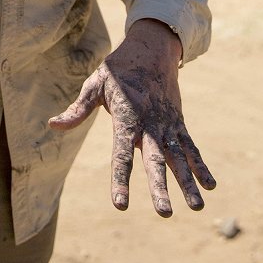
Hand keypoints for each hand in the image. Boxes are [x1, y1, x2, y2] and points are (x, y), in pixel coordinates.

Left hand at [49, 19, 215, 216]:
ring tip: (197, 208)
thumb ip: (77, 110)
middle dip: (160, 187)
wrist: (151, 48)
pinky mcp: (177, 122)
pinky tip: (210, 186)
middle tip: (164, 214)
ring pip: (178, 157)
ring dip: (188, 182)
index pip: (120, 154)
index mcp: (126, 117)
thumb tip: (52, 125)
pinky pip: (190, 147)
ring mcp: (167, 124)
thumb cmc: (117, 70)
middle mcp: (149, 123)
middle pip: (154, 160)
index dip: (120, 179)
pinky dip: (201, 165)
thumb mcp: (94, 85)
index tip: (121, 204)